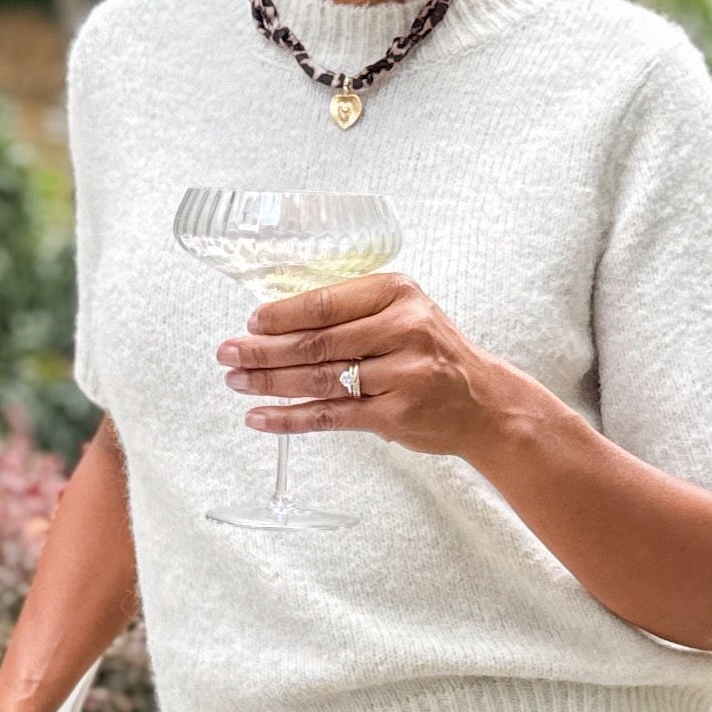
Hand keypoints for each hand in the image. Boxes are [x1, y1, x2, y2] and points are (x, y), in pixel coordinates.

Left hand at [217, 273, 530, 462]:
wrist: (484, 403)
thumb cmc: (434, 357)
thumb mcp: (406, 315)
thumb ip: (354, 313)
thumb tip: (280, 322)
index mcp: (398, 294)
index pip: (325, 302)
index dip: (282, 314)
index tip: (251, 322)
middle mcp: (402, 330)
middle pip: (316, 341)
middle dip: (263, 349)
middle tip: (227, 352)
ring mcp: (399, 374)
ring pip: (319, 378)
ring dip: (269, 382)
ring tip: (236, 382)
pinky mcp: (394, 414)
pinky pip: (330, 415)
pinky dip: (291, 418)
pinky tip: (262, 418)